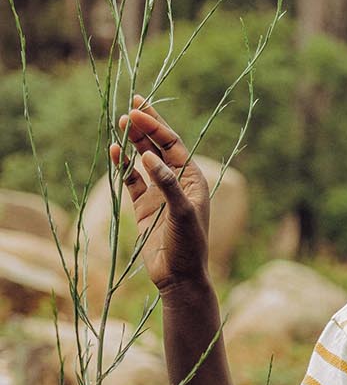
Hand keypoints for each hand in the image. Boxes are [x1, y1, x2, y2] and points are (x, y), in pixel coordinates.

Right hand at [109, 96, 210, 292]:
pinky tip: (115, 151)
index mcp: (193, 180)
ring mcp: (159, 193)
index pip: (173, 144)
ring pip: (144, 160)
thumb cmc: (188, 245)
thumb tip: (149, 155)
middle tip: (129, 107)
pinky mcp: (144, 206)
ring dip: (133, 142)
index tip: (138, 110)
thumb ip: (166, 184)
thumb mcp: (182, 213)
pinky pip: (131, 180)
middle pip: (159, 146)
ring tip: (120, 122)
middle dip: (145, 126)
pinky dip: (123, 166)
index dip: (156, 125)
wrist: (179, 277)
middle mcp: (177, 182)